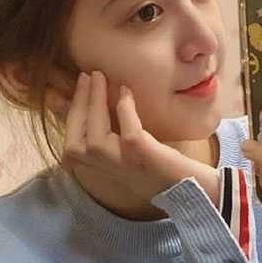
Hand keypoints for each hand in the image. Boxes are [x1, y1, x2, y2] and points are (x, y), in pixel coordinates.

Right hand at [62, 70, 220, 206]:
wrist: (190, 187)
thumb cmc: (157, 166)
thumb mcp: (125, 152)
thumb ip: (109, 135)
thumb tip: (97, 100)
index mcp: (100, 169)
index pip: (71, 145)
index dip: (72, 113)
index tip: (81, 85)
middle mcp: (107, 171)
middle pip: (76, 141)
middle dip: (79, 104)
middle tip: (88, 75)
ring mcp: (124, 166)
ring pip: (95, 138)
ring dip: (95, 104)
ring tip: (101, 79)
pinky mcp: (144, 158)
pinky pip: (129, 132)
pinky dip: (126, 110)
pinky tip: (127, 93)